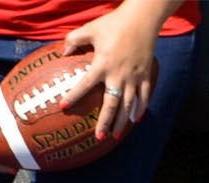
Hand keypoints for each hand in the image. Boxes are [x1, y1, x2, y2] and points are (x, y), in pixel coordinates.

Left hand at [63, 3, 162, 138]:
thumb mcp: (91, 28)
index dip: (73, 96)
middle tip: (98, 137)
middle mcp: (118, 75)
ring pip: (127, 106)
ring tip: (115, 136)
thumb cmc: (114, 23)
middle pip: (110, 105)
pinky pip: (143, 97)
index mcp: (102, 64)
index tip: (63, 107)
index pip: (85, 84)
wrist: (141, 19)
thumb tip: (63, 53)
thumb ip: (74, 39)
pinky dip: (140, 109)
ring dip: (121, 122)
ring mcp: (133, 77)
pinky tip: (135, 120)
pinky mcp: (145, 76)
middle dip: (104, 122)